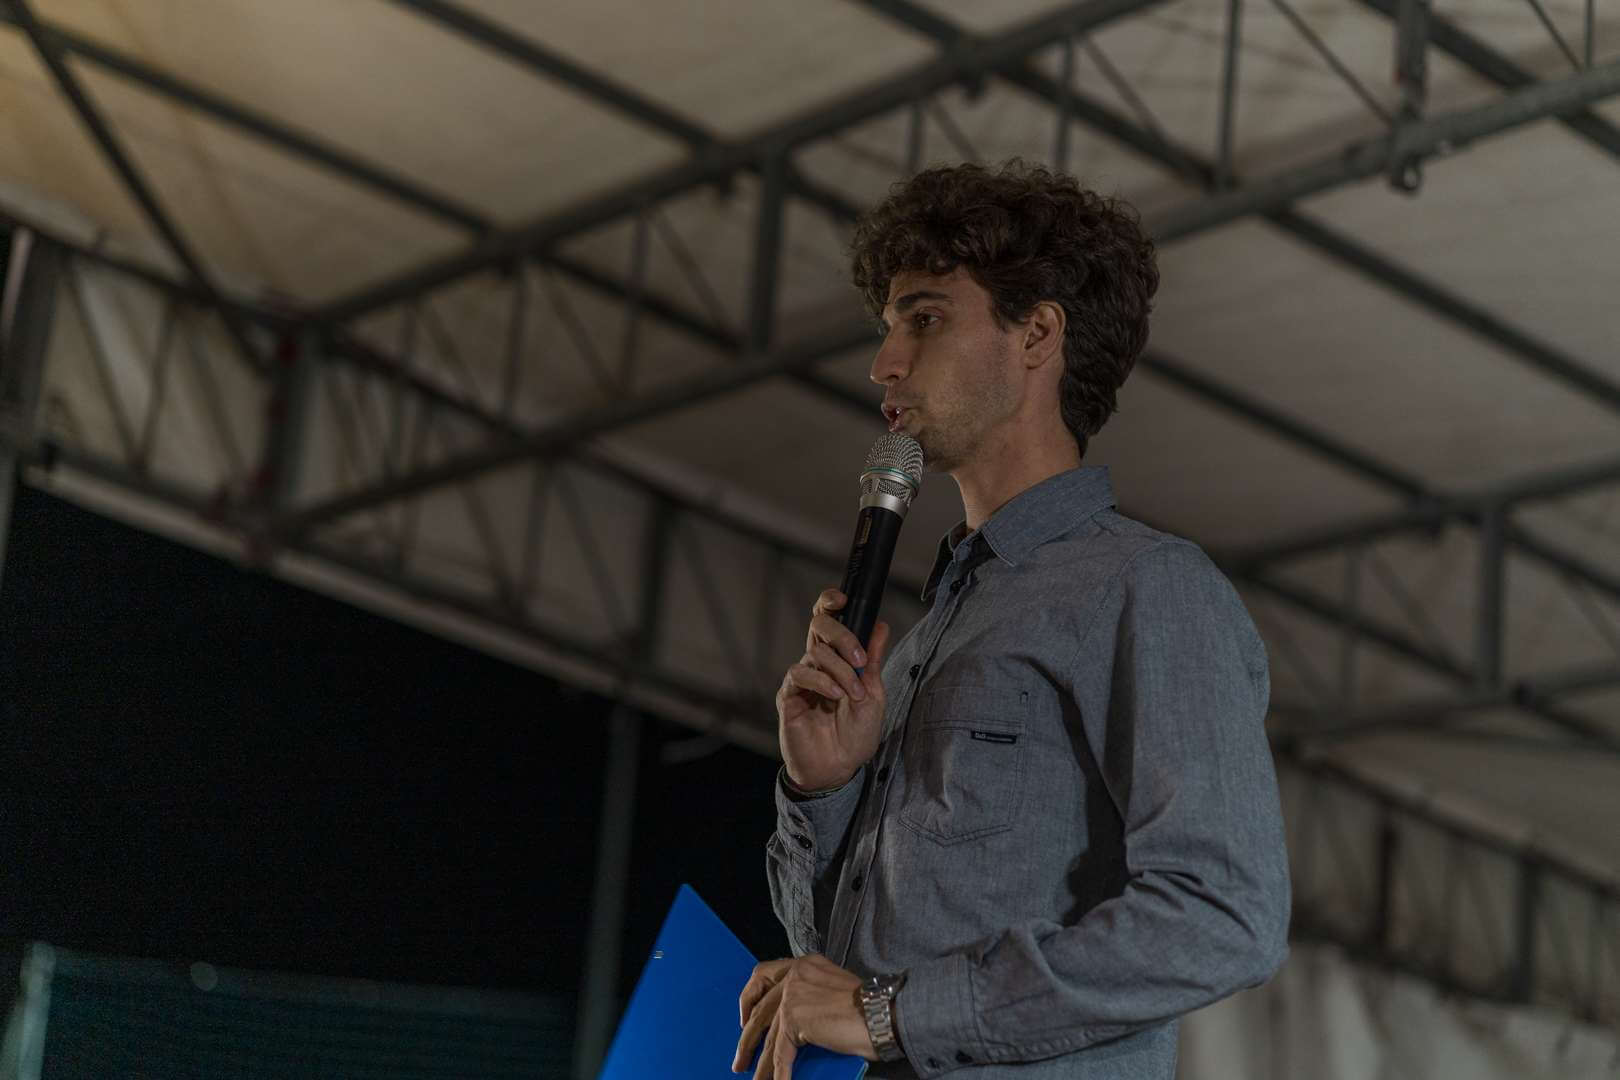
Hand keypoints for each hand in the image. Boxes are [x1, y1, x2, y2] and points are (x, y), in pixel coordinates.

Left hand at [733, 955, 875, 1078]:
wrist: (882, 1013)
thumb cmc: (868, 1006)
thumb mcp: (833, 987)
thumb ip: (811, 993)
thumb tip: (793, 1022)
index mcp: (804, 964)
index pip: (763, 974)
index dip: (749, 998)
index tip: (745, 1017)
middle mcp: (794, 976)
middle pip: (760, 1010)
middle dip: (748, 1038)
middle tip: (740, 1058)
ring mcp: (792, 997)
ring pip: (768, 1037)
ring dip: (758, 1063)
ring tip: (752, 1077)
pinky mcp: (796, 1021)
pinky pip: (781, 1054)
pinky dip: (777, 1074)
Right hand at [777, 589, 891, 790]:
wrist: (838, 768)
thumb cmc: (855, 735)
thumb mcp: (874, 694)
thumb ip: (872, 661)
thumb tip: (881, 626)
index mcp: (837, 658)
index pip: (828, 620)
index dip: (830, 603)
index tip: (842, 598)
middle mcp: (817, 663)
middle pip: (818, 625)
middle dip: (841, 635)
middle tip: (859, 658)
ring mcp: (802, 679)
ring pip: (815, 653)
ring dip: (840, 670)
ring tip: (853, 694)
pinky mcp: (788, 696)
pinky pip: (800, 674)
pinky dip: (822, 681)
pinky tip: (835, 695)